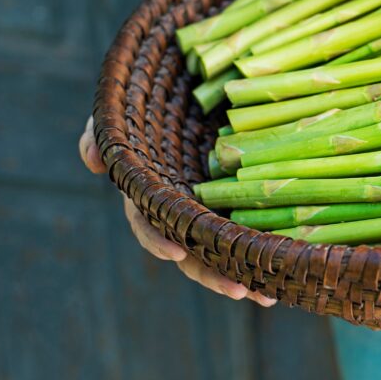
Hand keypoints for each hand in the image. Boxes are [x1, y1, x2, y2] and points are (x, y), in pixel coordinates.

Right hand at [79, 117, 275, 305]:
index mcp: (153, 193)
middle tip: (240, 291)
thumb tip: (91, 161)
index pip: (149, 223)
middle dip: (214, 274)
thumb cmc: (154, 99)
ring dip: (245, 275)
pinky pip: (254, 232)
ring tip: (268, 295)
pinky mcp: (244, 201)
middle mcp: (183, 208)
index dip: (157, 239)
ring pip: (226, 251)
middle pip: (193, 251)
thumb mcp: (123, 109)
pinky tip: (290, 270)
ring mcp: (215, 208)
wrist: (196, 84)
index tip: (175, 253)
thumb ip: (101, 130)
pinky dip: (266, 253)